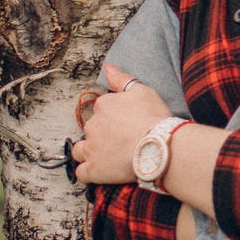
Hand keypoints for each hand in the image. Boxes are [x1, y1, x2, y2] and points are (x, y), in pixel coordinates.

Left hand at [69, 68, 171, 184]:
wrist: (159, 147)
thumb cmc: (154, 118)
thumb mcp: (143, 91)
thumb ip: (122, 79)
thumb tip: (107, 67)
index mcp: (103, 106)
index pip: (101, 110)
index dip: (113, 117)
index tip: (126, 124)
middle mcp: (92, 126)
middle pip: (91, 129)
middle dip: (101, 135)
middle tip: (120, 141)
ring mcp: (91, 148)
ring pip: (80, 151)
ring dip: (88, 153)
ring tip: (106, 156)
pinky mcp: (94, 169)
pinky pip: (82, 172)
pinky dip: (88, 172)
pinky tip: (100, 171)